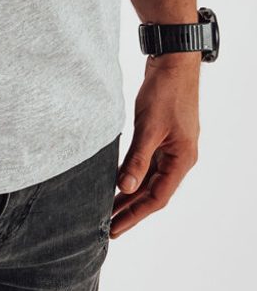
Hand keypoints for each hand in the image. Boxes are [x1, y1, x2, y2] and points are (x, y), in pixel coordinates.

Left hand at [110, 53, 200, 237]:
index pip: (157, 198)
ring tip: (109, 207)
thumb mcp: (148, 127)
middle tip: (108, 225)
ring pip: (150, 178)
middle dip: (131, 208)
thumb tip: (125, 187)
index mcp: (182, 160)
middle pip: (153, 191)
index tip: (115, 228)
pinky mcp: (162, 135)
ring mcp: (172, 146)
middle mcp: (179, 157)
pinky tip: (118, 179)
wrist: (172, 62)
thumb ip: (138, 159)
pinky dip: (133, 173)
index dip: (135, 215)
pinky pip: (147, 162)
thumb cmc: (165, 92)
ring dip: (131, 192)